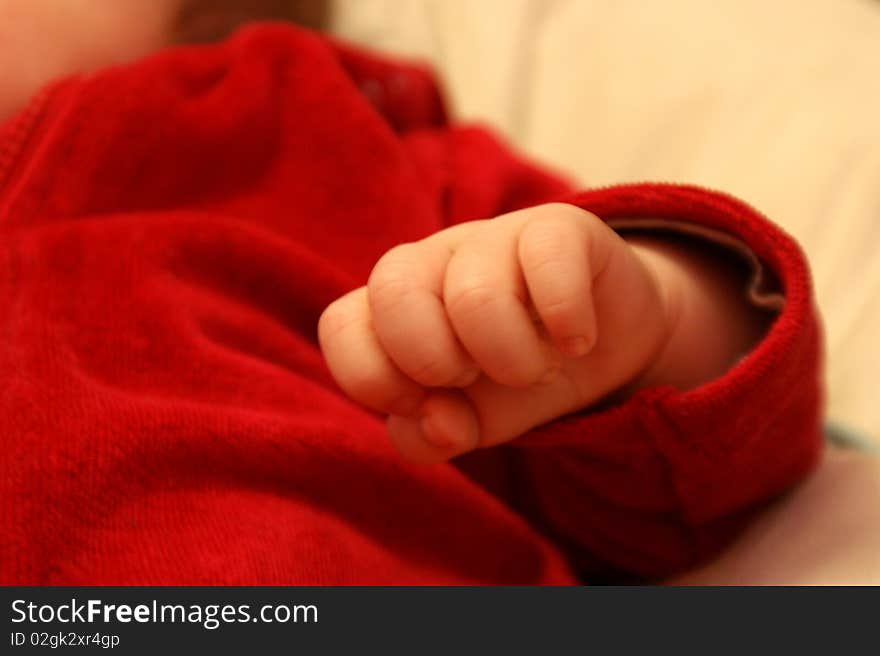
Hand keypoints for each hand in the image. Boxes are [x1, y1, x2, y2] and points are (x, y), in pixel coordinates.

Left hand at [319, 203, 683, 462]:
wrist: (602, 343)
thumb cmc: (515, 377)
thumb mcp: (468, 422)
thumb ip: (430, 436)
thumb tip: (439, 425)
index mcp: (395, 307)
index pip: (341, 325)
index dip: (374, 379)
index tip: (423, 405)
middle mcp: (433, 261)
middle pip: (391, 290)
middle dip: (433, 360)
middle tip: (474, 376)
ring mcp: (493, 237)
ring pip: (474, 294)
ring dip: (512, 358)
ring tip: (536, 368)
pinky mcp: (558, 226)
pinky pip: (547, 259)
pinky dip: (567, 320)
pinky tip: (577, 341)